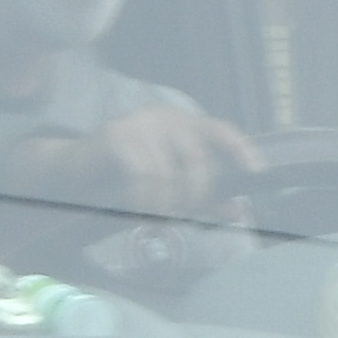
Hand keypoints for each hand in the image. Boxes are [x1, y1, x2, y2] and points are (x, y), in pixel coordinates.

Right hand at [28, 99, 263, 219]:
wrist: (78, 165)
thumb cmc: (130, 173)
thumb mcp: (173, 185)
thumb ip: (207, 197)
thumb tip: (239, 211)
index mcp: (186, 124)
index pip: (222, 130)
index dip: (242, 150)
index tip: (259, 173)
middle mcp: (167, 117)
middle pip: (198, 159)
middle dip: (196, 195)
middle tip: (185, 216)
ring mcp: (141, 123)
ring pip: (169, 172)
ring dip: (167, 203)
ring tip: (159, 220)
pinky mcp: (117, 135)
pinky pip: (143, 175)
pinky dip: (146, 200)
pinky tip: (142, 212)